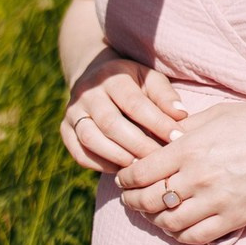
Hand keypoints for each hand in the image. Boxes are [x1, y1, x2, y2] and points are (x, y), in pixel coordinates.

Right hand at [61, 53, 187, 173]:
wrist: (94, 75)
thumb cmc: (132, 81)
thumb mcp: (149, 79)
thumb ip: (164, 95)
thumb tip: (180, 115)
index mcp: (112, 76)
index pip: (134, 103)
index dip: (156, 122)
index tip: (176, 138)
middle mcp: (88, 92)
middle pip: (111, 123)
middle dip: (138, 145)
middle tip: (159, 160)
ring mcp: (73, 111)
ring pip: (91, 139)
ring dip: (118, 157)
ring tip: (140, 169)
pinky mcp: (65, 129)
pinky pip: (80, 153)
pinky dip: (100, 164)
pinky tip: (120, 170)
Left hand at [115, 102, 245, 244]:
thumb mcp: (219, 113)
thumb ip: (188, 126)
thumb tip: (165, 134)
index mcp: (191, 147)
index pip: (143, 170)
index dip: (127, 178)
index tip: (123, 178)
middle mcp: (198, 176)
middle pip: (151, 199)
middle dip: (133, 201)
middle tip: (130, 198)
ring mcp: (215, 201)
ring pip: (169, 222)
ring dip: (154, 220)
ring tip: (152, 213)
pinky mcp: (232, 219)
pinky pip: (195, 237)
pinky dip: (179, 235)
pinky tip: (177, 227)